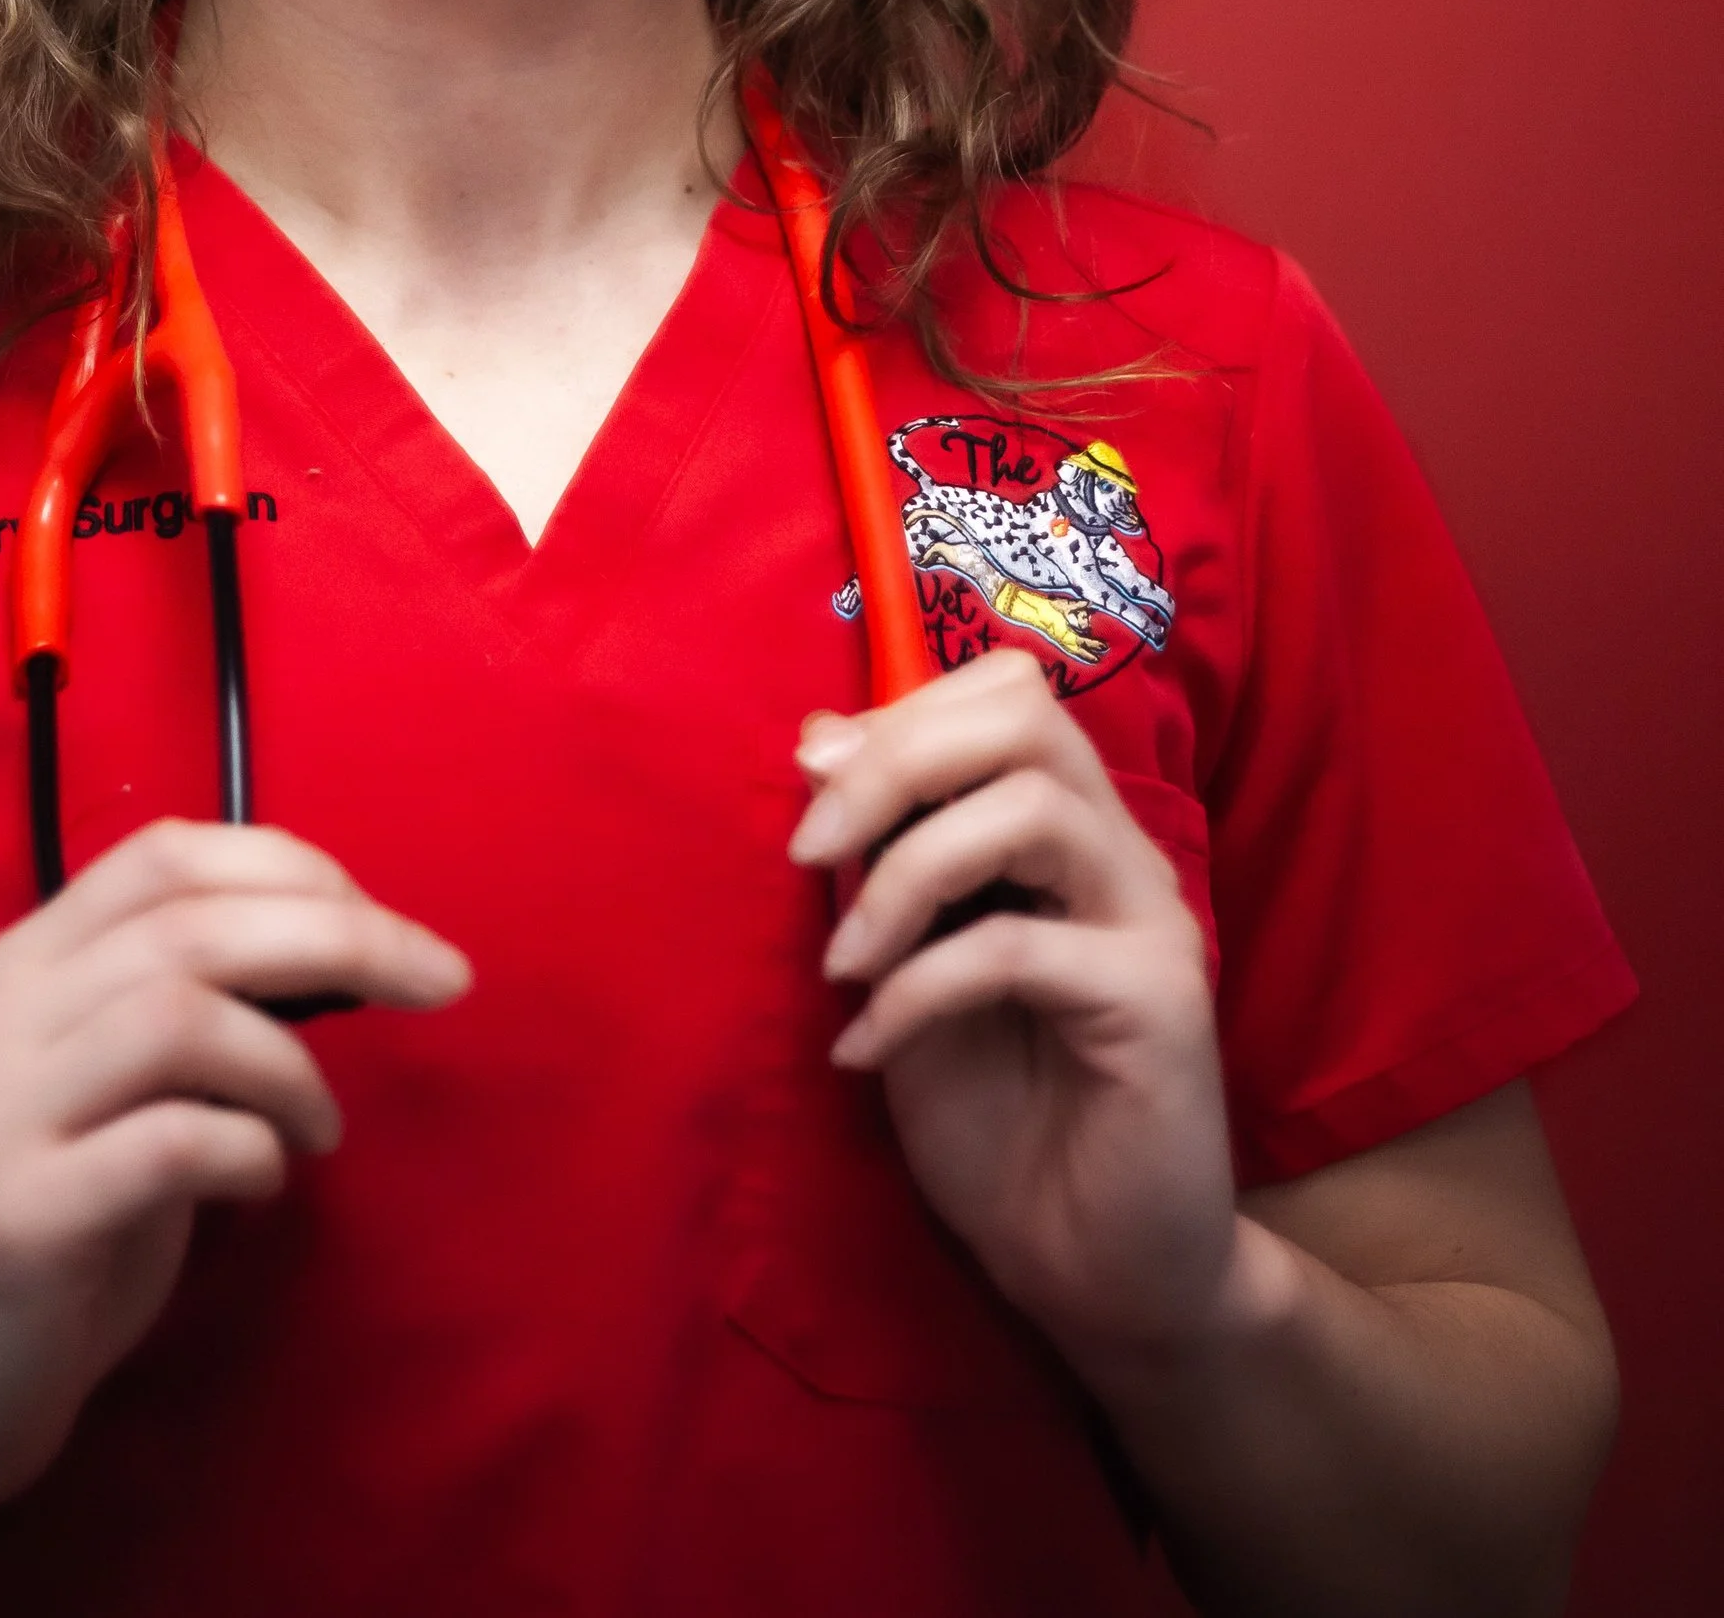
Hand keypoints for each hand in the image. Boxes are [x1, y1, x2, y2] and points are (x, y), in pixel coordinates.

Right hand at [0, 818, 469, 1519]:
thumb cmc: (51, 1232)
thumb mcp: (110, 1096)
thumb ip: (188, 1016)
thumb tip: (333, 955)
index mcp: (23, 964)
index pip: (165, 855)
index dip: (290, 865)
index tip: (380, 917)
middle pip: (192, 922)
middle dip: (344, 936)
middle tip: (442, 980)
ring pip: (180, 1015)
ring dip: (291, 1064)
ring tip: (324, 1131)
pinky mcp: (16, 1217)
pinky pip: (169, 1143)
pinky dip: (250, 1148)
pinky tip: (264, 1182)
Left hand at [789, 649, 1241, 1376]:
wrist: (1093, 1273)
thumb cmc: (999, 1119)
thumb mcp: (904, 967)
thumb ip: (878, 857)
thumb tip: (815, 736)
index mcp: (1069, 831)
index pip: (1008, 693)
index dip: (903, 713)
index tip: (811, 780)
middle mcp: (1121, 855)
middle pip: (1028, 718)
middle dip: (898, 760)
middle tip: (809, 849)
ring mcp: (1150, 923)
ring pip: (1033, 810)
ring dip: (906, 872)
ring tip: (839, 965)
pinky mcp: (1157, 1006)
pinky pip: (1019, 950)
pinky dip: (917, 988)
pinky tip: (864, 1050)